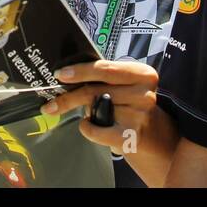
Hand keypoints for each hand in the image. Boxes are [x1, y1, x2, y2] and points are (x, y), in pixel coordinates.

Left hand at [40, 60, 159, 156]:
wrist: (157, 137)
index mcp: (143, 74)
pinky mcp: (132, 136)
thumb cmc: (133, 104)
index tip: (60, 74)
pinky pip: (96, 130)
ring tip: (91, 113)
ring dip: (86, 112)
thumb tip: (67, 75)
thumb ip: (106, 76)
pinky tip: (90, 125)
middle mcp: (144, 93)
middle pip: (95, 91)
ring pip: (95, 110)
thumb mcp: (127, 84)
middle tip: (49, 105)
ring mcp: (139, 115)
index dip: (80, 71)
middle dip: (68, 98)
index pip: (106, 69)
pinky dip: (87, 128)